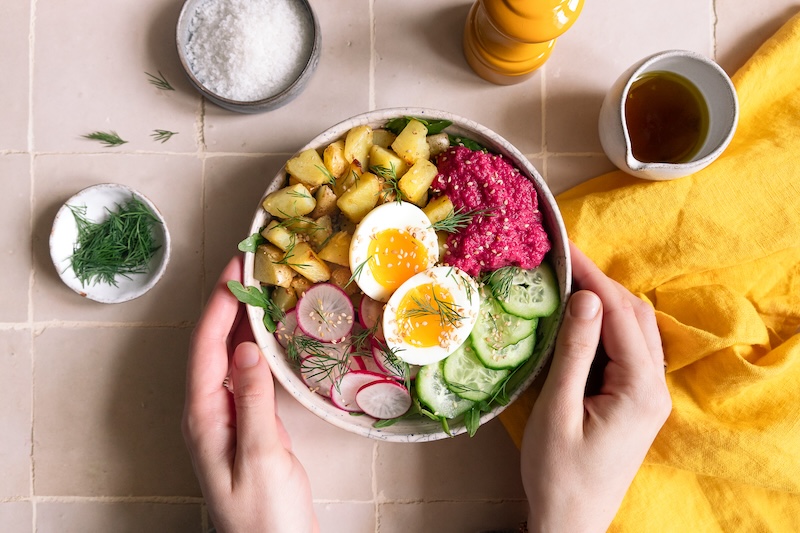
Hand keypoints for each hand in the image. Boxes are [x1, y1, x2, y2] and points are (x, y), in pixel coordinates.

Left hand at [182, 257, 317, 532]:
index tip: (236, 264)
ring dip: (245, 320)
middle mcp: (211, 410)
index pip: (206, 346)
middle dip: (229, 301)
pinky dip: (260, 346)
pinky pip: (250, 373)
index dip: (220, 302)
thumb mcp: (260, 456)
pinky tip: (276, 334)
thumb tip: (247, 346)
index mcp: (204, 416)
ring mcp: (230, 417)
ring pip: (232, 356)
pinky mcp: (251, 424)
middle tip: (253, 263)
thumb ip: (253, 401)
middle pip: (214, 344)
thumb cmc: (264, 514)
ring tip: (265, 286)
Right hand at [520, 243, 671, 532]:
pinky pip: (629, 349)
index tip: (566, 248)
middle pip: (636, 316)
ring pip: (636, 330)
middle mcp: (654, 388)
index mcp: (639, 389)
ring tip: (570, 282)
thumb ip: (575, 352)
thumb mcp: (558, 410)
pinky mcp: (637, 401)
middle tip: (564, 261)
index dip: (594, 277)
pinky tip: (583, 318)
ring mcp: (649, 395)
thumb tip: (586, 297)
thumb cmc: (558, 472)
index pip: (621, 315)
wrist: (571, 520)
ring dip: (606, 302)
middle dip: (602, 283)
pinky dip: (608, 325)